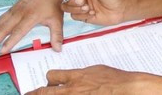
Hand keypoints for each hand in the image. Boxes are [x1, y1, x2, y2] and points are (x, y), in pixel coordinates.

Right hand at [0, 0, 64, 53]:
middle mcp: (20, 12)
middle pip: (4, 27)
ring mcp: (15, 10)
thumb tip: (58, 48)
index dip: (10, 41)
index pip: (19, 30)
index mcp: (31, 16)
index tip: (2, 50)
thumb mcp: (57, 19)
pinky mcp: (13, 8)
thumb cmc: (52, 2)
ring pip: (0, 23)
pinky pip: (1, 19)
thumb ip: (57, 35)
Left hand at [26, 65, 161, 93]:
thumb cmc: (114, 78)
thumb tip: (75, 76)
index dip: (48, 79)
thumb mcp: (95, 69)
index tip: (48, 82)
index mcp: (75, 76)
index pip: (52, 76)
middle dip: (34, 94)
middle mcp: (72, 89)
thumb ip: (81, 74)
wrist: (126, 88)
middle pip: (46, 92)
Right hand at [58, 0, 127, 24]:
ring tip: (88, 8)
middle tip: (83, 1)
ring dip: (76, 8)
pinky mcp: (81, 15)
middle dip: (71, 0)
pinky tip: (93, 13)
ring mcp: (79, 4)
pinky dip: (82, 15)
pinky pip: (74, 16)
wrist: (121, 9)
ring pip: (66, 7)